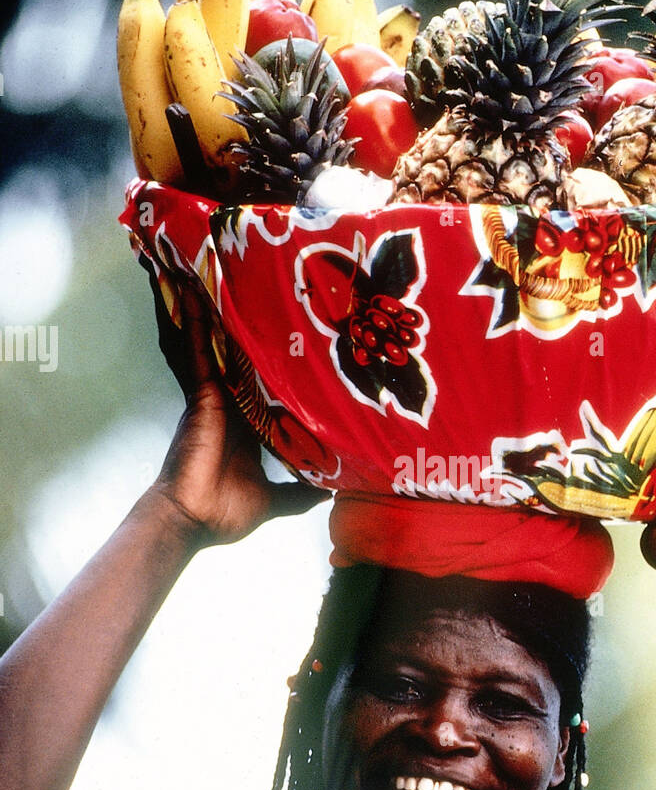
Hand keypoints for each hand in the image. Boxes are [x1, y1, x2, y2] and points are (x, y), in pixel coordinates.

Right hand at [151, 284, 324, 545]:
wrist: (192, 522)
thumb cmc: (224, 513)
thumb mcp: (276, 501)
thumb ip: (299, 494)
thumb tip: (329, 494)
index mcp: (246, 422)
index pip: (261, 380)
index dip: (270, 355)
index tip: (286, 329)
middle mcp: (228, 402)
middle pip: (235, 351)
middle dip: (236, 319)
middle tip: (245, 279)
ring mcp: (212, 395)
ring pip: (213, 342)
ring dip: (210, 307)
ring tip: (211, 267)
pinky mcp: (200, 395)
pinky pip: (197, 350)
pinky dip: (195, 321)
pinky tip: (193, 291)